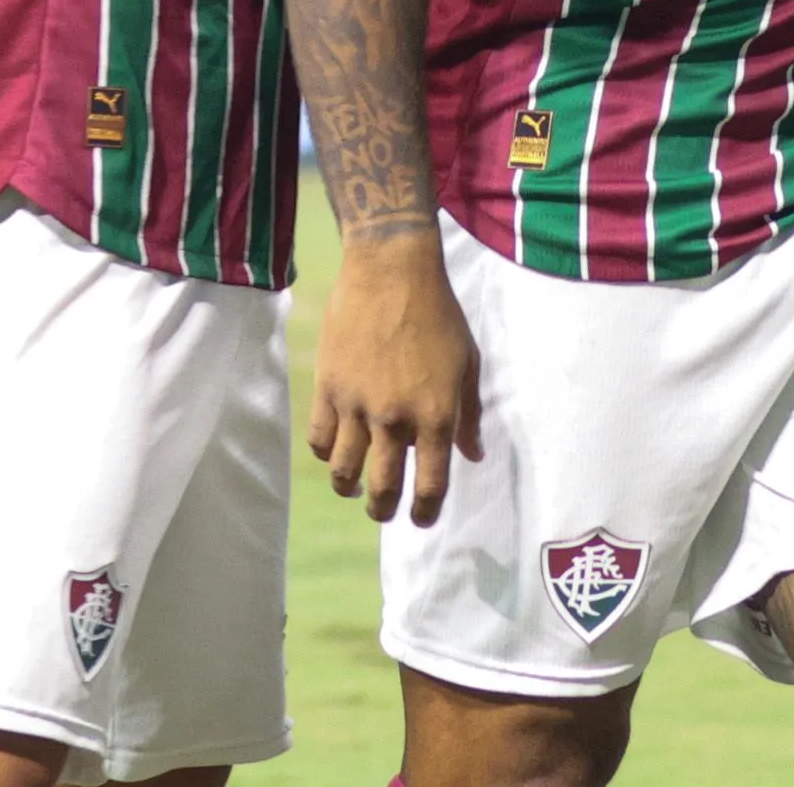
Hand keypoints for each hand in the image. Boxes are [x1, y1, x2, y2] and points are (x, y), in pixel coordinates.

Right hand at [308, 228, 482, 526]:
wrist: (390, 272)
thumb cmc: (439, 314)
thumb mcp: (468, 363)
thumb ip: (470, 415)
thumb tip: (474, 455)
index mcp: (436, 415)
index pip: (432, 484)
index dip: (427, 511)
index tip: (422, 520)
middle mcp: (395, 419)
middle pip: (383, 488)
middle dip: (384, 510)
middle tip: (385, 512)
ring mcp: (357, 406)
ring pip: (344, 471)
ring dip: (350, 488)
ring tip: (356, 489)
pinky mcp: (328, 389)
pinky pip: (320, 439)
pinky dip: (326, 454)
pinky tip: (336, 452)